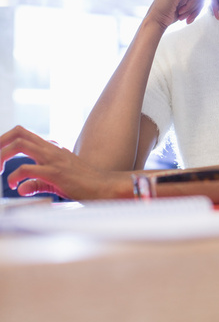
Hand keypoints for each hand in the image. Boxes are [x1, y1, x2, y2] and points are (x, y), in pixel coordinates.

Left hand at [0, 126, 124, 199]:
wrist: (105, 186)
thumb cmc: (84, 184)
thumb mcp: (56, 181)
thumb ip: (38, 182)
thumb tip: (21, 188)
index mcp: (51, 149)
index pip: (23, 134)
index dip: (6, 140)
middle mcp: (50, 149)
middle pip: (19, 132)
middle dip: (0, 142)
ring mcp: (53, 159)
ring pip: (20, 145)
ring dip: (2, 155)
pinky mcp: (55, 173)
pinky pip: (28, 169)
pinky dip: (15, 176)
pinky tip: (14, 186)